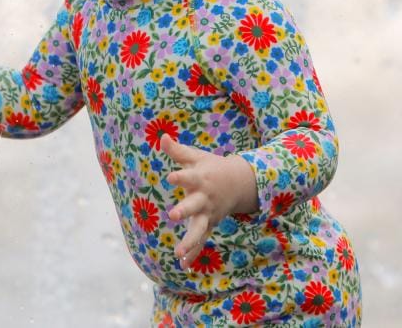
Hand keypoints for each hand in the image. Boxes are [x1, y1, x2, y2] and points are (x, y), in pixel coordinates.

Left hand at [160, 134, 258, 270]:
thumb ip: (177, 150)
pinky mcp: (209, 224)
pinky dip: (193, 253)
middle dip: (185, 211)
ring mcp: (208, 214)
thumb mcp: (196, 156)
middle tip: (173, 215)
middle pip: (194, 206)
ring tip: (178, 252)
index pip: (188, 177)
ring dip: (190, 241)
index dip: (180, 177)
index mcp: (200, 179)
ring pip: (199, 229)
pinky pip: (201, 240)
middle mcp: (204, 198)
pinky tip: (183, 266)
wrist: (240, 183)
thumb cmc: (212, 167)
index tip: (170, 177)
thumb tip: (161, 137)